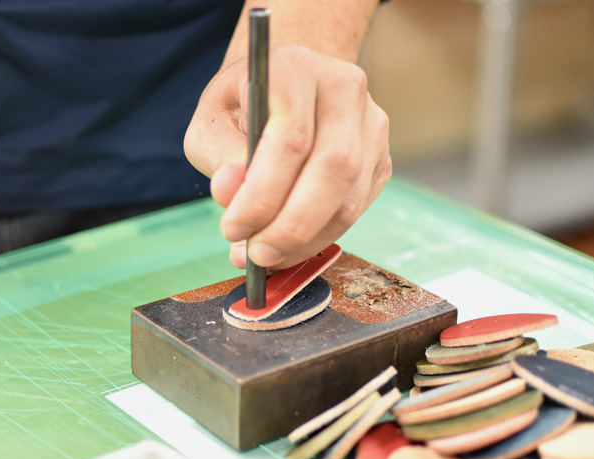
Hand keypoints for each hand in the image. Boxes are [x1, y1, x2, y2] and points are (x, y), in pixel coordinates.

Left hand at [184, 43, 391, 269]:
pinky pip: (356, 210)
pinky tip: (288, 245)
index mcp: (297, 68)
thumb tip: (230, 193)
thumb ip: (218, 157)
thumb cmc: (244, 107)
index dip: (261, 193)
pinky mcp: (381, 159)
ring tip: (265, 256)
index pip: (291, 138)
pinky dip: (320, 237)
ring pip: (349, 198)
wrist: (287, 87)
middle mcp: (344, 89)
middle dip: (291, 225)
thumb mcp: (212, 123)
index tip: (232, 228)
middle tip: (255, 255)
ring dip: (305, 239)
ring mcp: (371, 125)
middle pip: (333, 168)